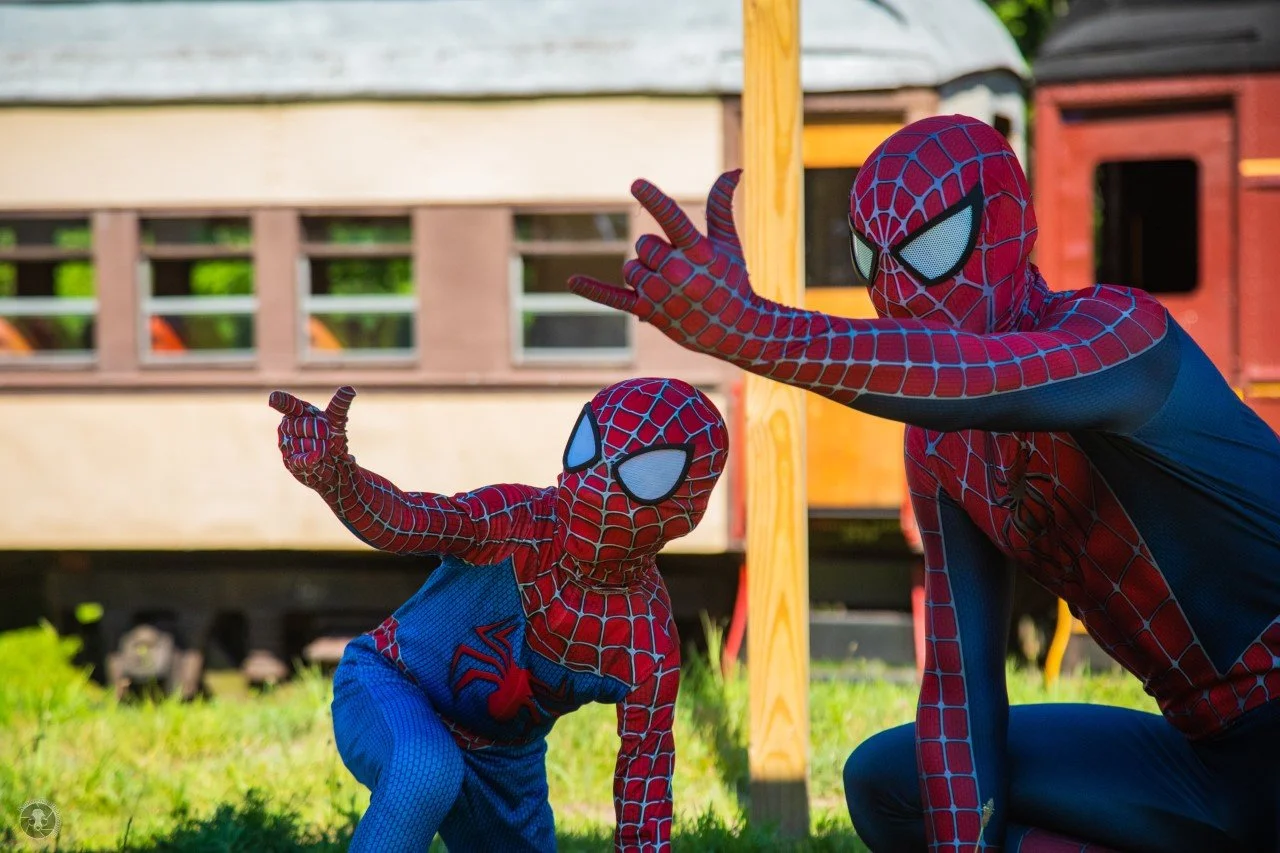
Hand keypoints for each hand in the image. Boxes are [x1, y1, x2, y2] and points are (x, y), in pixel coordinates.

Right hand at [268, 386, 356, 491]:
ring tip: (323, 450)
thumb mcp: (336, 420)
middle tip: (327, 437)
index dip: (281, 401)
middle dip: (323, 433)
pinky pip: (300, 459)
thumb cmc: (330, 436)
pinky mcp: (290, 462)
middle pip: (306, 426)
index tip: (273, 398)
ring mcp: (286, 445)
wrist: (334, 462)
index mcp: (297, 412)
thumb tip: (349, 389)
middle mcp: (287, 427)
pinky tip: (317, 457)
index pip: (288, 405)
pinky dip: (310, 458)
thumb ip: (339, 405)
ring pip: (307, 443)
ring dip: (322, 447)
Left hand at [568, 170, 761, 356]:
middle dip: (655, 252)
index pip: (673, 219)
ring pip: (630, 268)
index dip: (654, 200)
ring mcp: (662, 294)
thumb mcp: (728, 244)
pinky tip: (572, 281)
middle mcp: (678, 272)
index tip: (636, 184)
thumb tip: (734, 169)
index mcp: (698, 252)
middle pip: (643, 245)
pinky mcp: (648, 312)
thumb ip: (721, 206)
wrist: (735, 331)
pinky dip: (593, 289)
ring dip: (644, 274)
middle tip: (680, 271)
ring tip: (670, 288)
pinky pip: (614, 297)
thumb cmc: (731, 282)